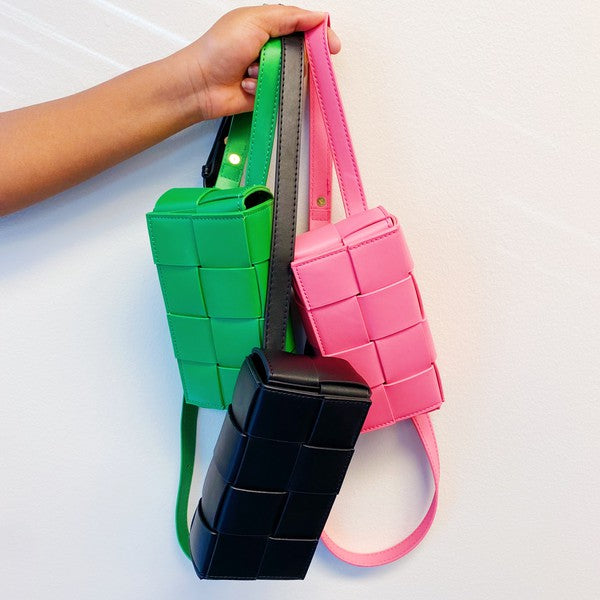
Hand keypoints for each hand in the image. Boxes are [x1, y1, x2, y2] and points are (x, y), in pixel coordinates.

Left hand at [170, 5, 340, 120]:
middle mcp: (271, 49)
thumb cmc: (218, 49)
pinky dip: (264, 89)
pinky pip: (280, 93)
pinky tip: (248, 84)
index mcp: (270, 25)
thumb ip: (289, 17)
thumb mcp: (255, 20)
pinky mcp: (266, 93)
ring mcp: (269, 72)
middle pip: (304, 54)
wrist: (201, 84)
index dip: (319, 37)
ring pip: (293, 76)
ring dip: (272, 73)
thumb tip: (317, 17)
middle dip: (293, 58)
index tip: (330, 45)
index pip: (305, 28)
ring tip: (253, 70)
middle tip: (278, 58)